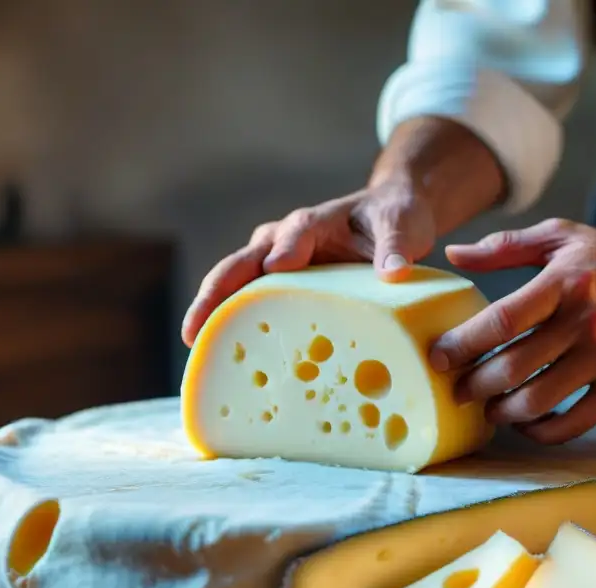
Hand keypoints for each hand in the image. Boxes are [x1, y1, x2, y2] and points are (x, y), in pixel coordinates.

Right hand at [181, 179, 436, 345]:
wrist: (388, 217)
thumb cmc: (392, 218)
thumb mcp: (400, 224)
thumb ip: (395, 246)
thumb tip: (394, 273)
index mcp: (311, 224)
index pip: (293, 235)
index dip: (284, 251)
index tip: (277, 268)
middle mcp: (282, 241)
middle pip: (240, 265)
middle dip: (216, 295)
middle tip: (195, 328)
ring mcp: (273, 264)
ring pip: (234, 288)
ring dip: (214, 318)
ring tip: (197, 352)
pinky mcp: (277, 287)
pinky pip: (249, 307)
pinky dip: (235, 329)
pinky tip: (225, 361)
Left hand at [429, 218, 595, 443]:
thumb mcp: (562, 237)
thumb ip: (505, 245)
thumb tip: (453, 253)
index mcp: (564, 283)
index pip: (502, 321)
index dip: (463, 345)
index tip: (438, 359)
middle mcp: (586, 323)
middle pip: (512, 369)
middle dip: (474, 386)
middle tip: (458, 391)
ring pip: (537, 402)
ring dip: (502, 412)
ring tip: (489, 408)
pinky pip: (571, 424)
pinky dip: (539, 431)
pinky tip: (525, 423)